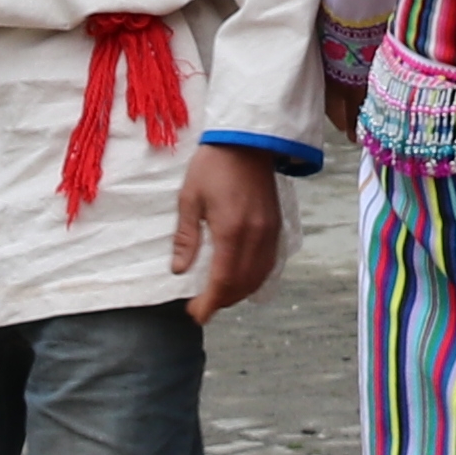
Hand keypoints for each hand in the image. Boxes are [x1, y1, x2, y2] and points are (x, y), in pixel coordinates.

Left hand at [170, 143, 288, 321]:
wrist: (247, 140)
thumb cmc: (213, 166)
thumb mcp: (190, 199)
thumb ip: (187, 238)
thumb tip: (179, 270)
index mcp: (231, 230)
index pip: (222, 281)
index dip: (209, 303)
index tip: (195, 314)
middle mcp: (255, 236)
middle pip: (242, 284)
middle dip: (222, 301)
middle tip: (202, 308)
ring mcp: (269, 231)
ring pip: (258, 277)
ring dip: (239, 293)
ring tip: (219, 297)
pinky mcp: (276, 225)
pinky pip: (269, 263)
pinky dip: (255, 278)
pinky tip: (241, 280)